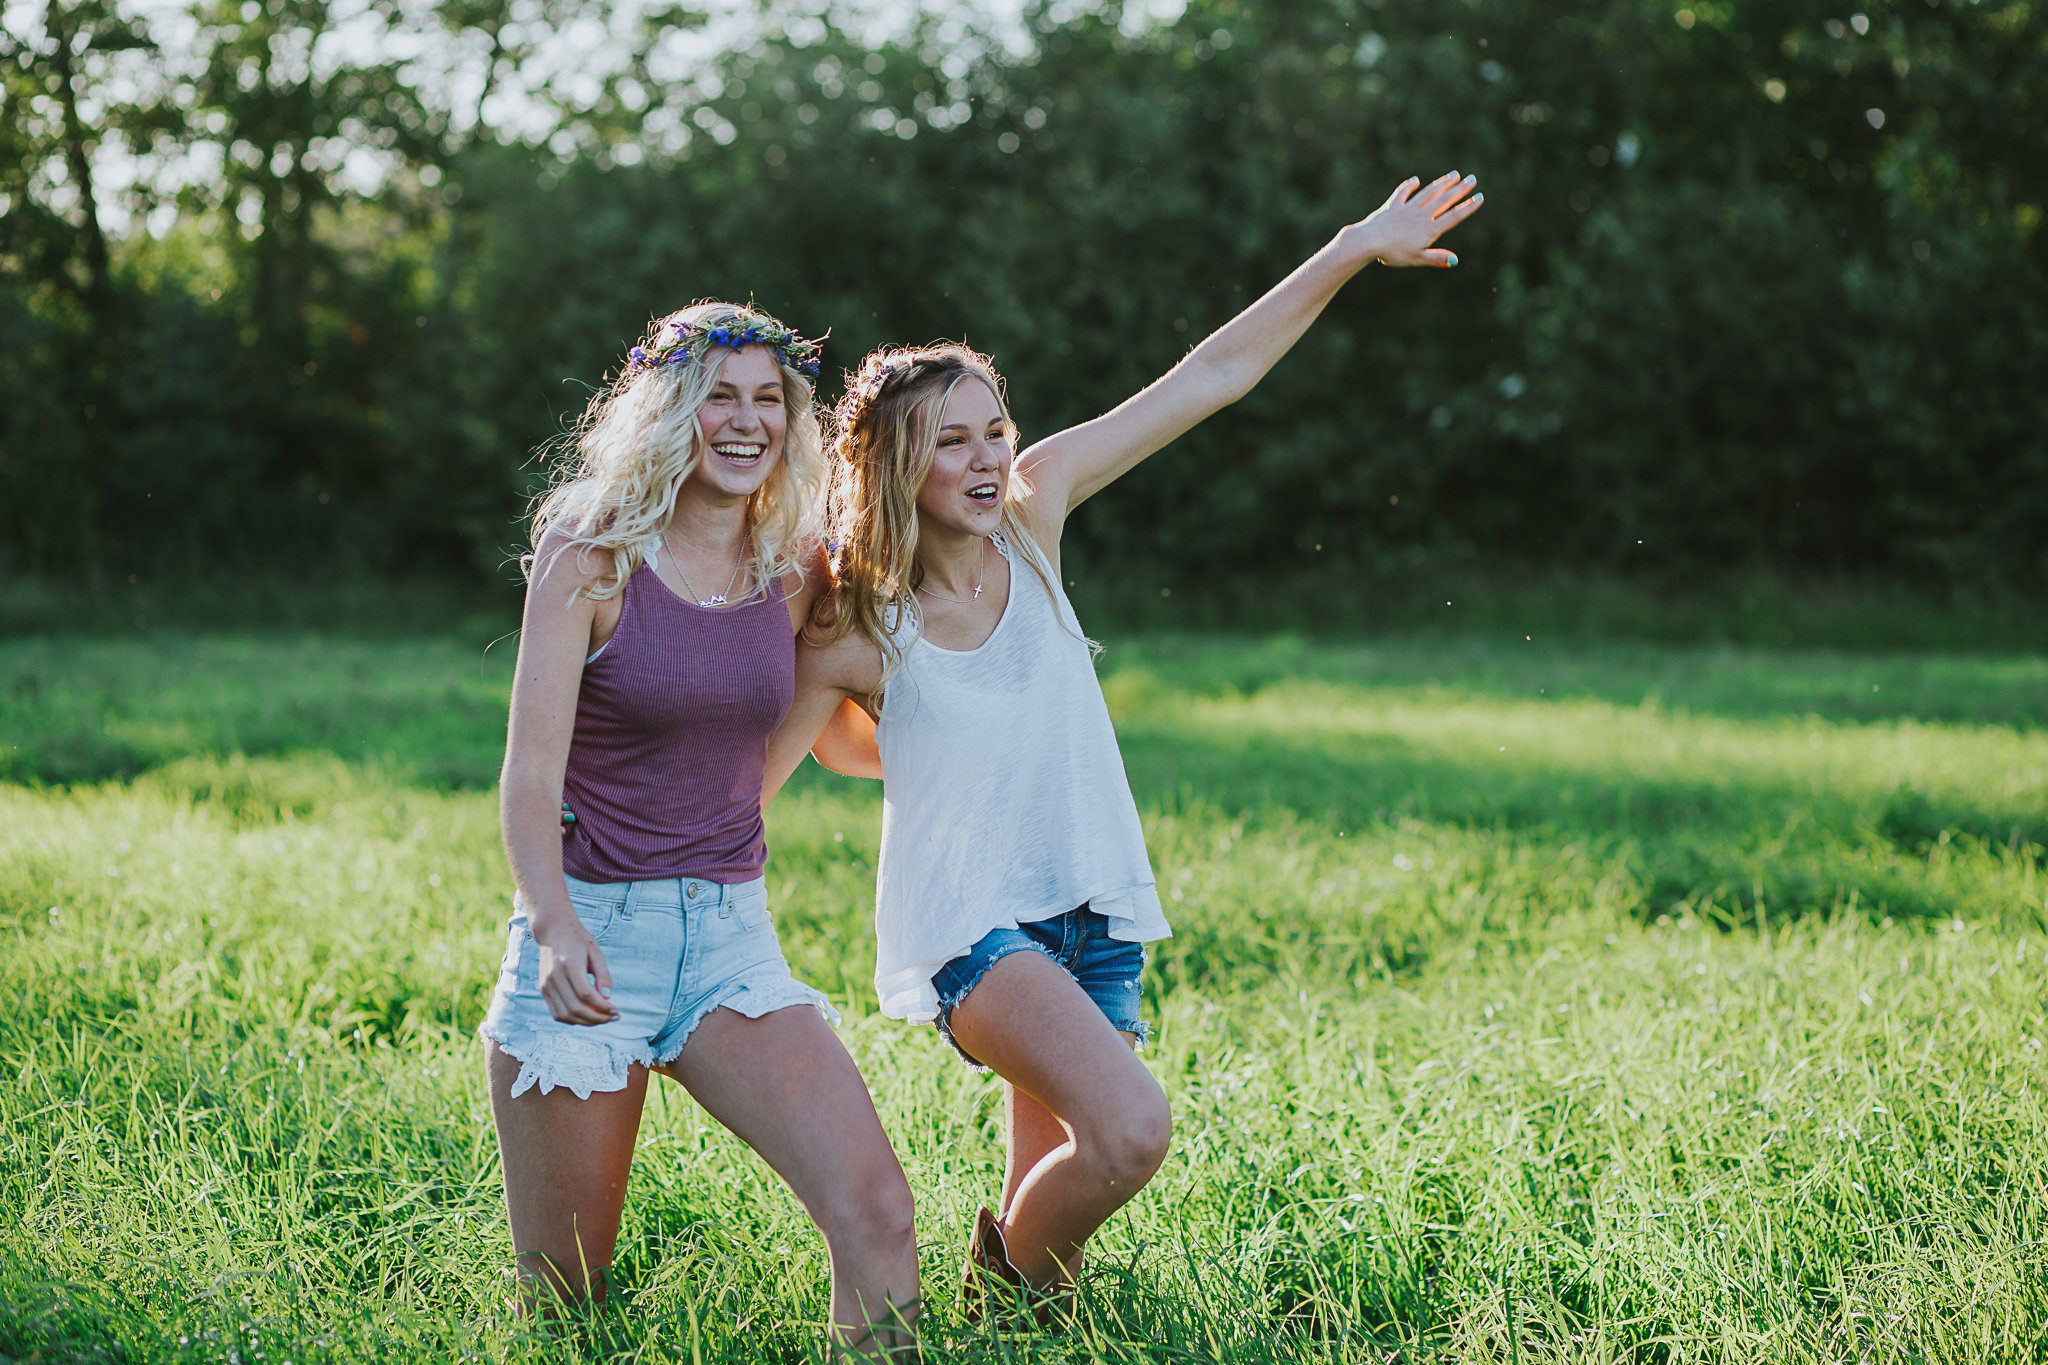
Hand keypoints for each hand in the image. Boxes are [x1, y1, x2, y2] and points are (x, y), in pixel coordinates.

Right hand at [530, 910, 618, 1024]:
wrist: (554, 931)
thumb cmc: (579, 941)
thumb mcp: (596, 953)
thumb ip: (603, 975)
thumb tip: (607, 998)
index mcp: (570, 964)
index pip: (586, 994)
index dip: (603, 1007)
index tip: (617, 1011)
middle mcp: (555, 977)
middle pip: (575, 1008)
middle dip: (597, 1018)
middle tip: (613, 1018)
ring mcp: (546, 985)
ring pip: (565, 1014)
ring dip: (585, 1022)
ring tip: (601, 1019)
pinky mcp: (543, 990)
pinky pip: (556, 1013)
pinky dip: (572, 1019)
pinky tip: (586, 1016)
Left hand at [1346, 171, 1483, 267]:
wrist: (1369, 241)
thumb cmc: (1393, 253)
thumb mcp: (1417, 259)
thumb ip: (1437, 258)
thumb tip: (1456, 260)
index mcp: (1429, 229)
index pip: (1453, 216)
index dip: (1468, 207)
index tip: (1480, 197)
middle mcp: (1420, 215)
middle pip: (1444, 200)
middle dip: (1460, 189)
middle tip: (1472, 179)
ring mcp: (1406, 209)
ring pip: (1428, 193)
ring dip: (1441, 183)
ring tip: (1454, 175)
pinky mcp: (1392, 206)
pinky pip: (1402, 194)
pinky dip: (1409, 186)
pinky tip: (1415, 180)